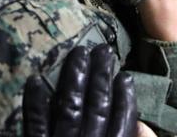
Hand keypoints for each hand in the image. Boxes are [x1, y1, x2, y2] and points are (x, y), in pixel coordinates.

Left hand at [23, 44, 137, 136]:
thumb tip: (141, 127)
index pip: (123, 122)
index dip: (126, 99)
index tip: (126, 76)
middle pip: (97, 106)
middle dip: (101, 75)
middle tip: (104, 49)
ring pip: (70, 107)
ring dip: (75, 77)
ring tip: (80, 52)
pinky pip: (36, 124)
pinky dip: (35, 102)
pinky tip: (35, 79)